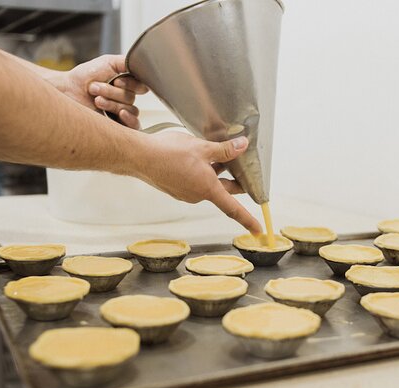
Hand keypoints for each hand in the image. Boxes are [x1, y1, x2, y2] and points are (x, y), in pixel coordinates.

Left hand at [52, 55, 147, 128]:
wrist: (67, 90)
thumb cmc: (85, 76)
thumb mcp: (108, 62)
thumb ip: (127, 62)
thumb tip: (142, 63)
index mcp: (127, 84)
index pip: (141, 86)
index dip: (130, 83)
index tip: (116, 80)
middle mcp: (125, 98)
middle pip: (132, 98)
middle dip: (112, 92)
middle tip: (94, 88)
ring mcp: (122, 112)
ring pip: (130, 110)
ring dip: (112, 103)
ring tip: (96, 99)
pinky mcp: (117, 126)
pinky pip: (134, 126)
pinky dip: (129, 120)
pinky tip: (120, 114)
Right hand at [135, 132, 261, 233]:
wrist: (139, 156)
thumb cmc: (169, 153)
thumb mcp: (202, 148)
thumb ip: (224, 150)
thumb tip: (242, 146)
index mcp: (208, 190)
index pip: (233, 209)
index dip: (248, 219)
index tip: (258, 230)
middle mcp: (197, 196)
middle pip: (222, 190)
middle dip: (232, 179)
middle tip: (241, 165)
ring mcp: (185, 193)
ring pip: (206, 183)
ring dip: (213, 171)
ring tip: (211, 151)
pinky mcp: (175, 188)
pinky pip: (194, 181)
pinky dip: (199, 170)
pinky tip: (192, 156)